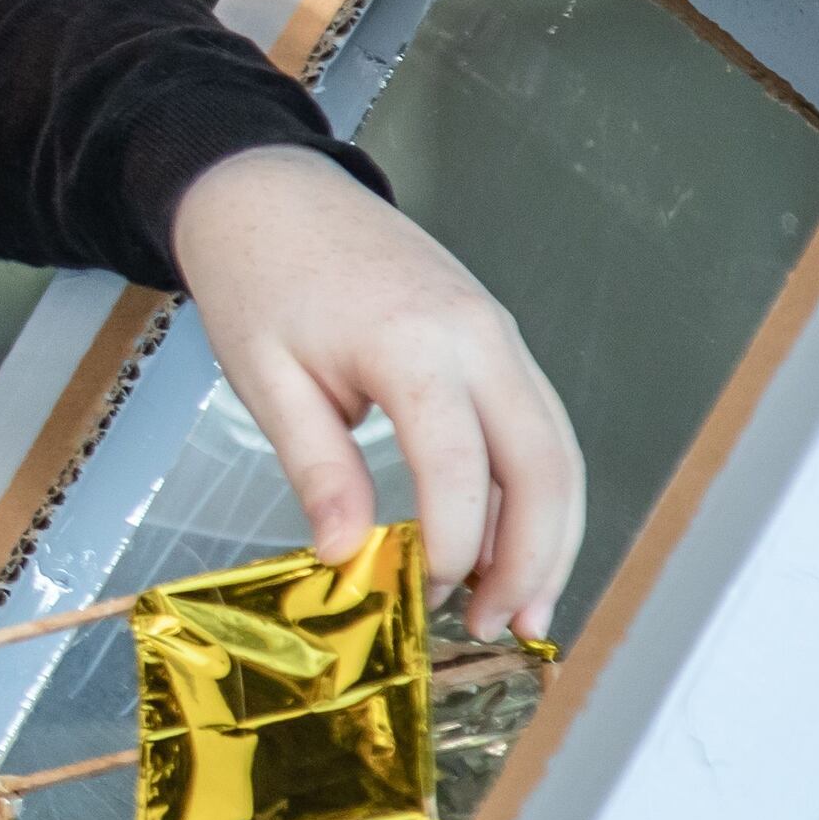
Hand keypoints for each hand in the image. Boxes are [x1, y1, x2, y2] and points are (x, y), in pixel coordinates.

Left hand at [171, 143, 583, 638]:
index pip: (461, 467)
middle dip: (530, 558)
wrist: (271, 190)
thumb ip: (317, 468)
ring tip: (520, 610)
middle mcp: (479, 337)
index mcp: (416, 343)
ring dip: (551, 536)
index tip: (427, 598)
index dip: (455, 544)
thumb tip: (347, 555)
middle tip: (497, 629)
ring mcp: (498, 334)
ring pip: (558, 450)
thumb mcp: (266, 378)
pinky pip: (538, 426)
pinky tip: (513, 546)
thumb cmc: (260, 274)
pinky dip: (537, 493)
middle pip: (543, 465)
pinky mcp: (496, 339)